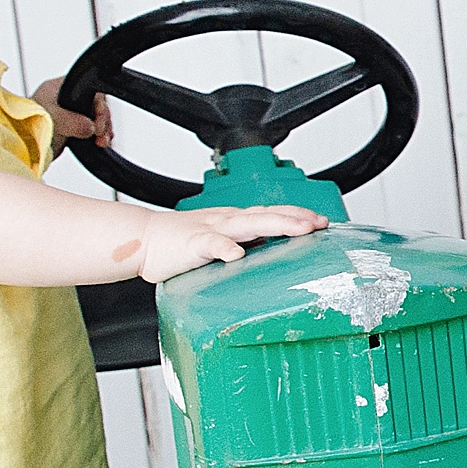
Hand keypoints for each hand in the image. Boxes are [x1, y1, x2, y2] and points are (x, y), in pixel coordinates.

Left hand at [33, 74, 109, 157]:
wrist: (19, 145)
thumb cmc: (27, 126)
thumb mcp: (53, 120)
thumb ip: (74, 121)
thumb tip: (91, 127)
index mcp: (59, 87)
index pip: (89, 89)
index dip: (98, 104)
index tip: (97, 120)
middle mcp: (64, 98)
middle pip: (96, 104)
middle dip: (102, 120)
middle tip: (100, 133)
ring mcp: (68, 113)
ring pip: (95, 118)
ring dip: (102, 130)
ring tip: (101, 140)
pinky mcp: (69, 128)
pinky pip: (91, 129)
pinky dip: (98, 136)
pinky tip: (99, 142)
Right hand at [125, 205, 329, 283]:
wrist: (144, 239)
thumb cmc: (181, 242)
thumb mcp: (220, 240)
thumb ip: (244, 244)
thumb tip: (271, 252)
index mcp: (236, 220)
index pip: (273, 213)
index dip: (298, 216)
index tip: (322, 222)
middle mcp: (228, 220)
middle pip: (269, 215)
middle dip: (297, 218)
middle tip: (321, 223)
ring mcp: (212, 229)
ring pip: (249, 224)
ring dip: (277, 225)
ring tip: (300, 230)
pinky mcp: (193, 243)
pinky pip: (211, 244)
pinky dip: (225, 247)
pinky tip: (237, 254)